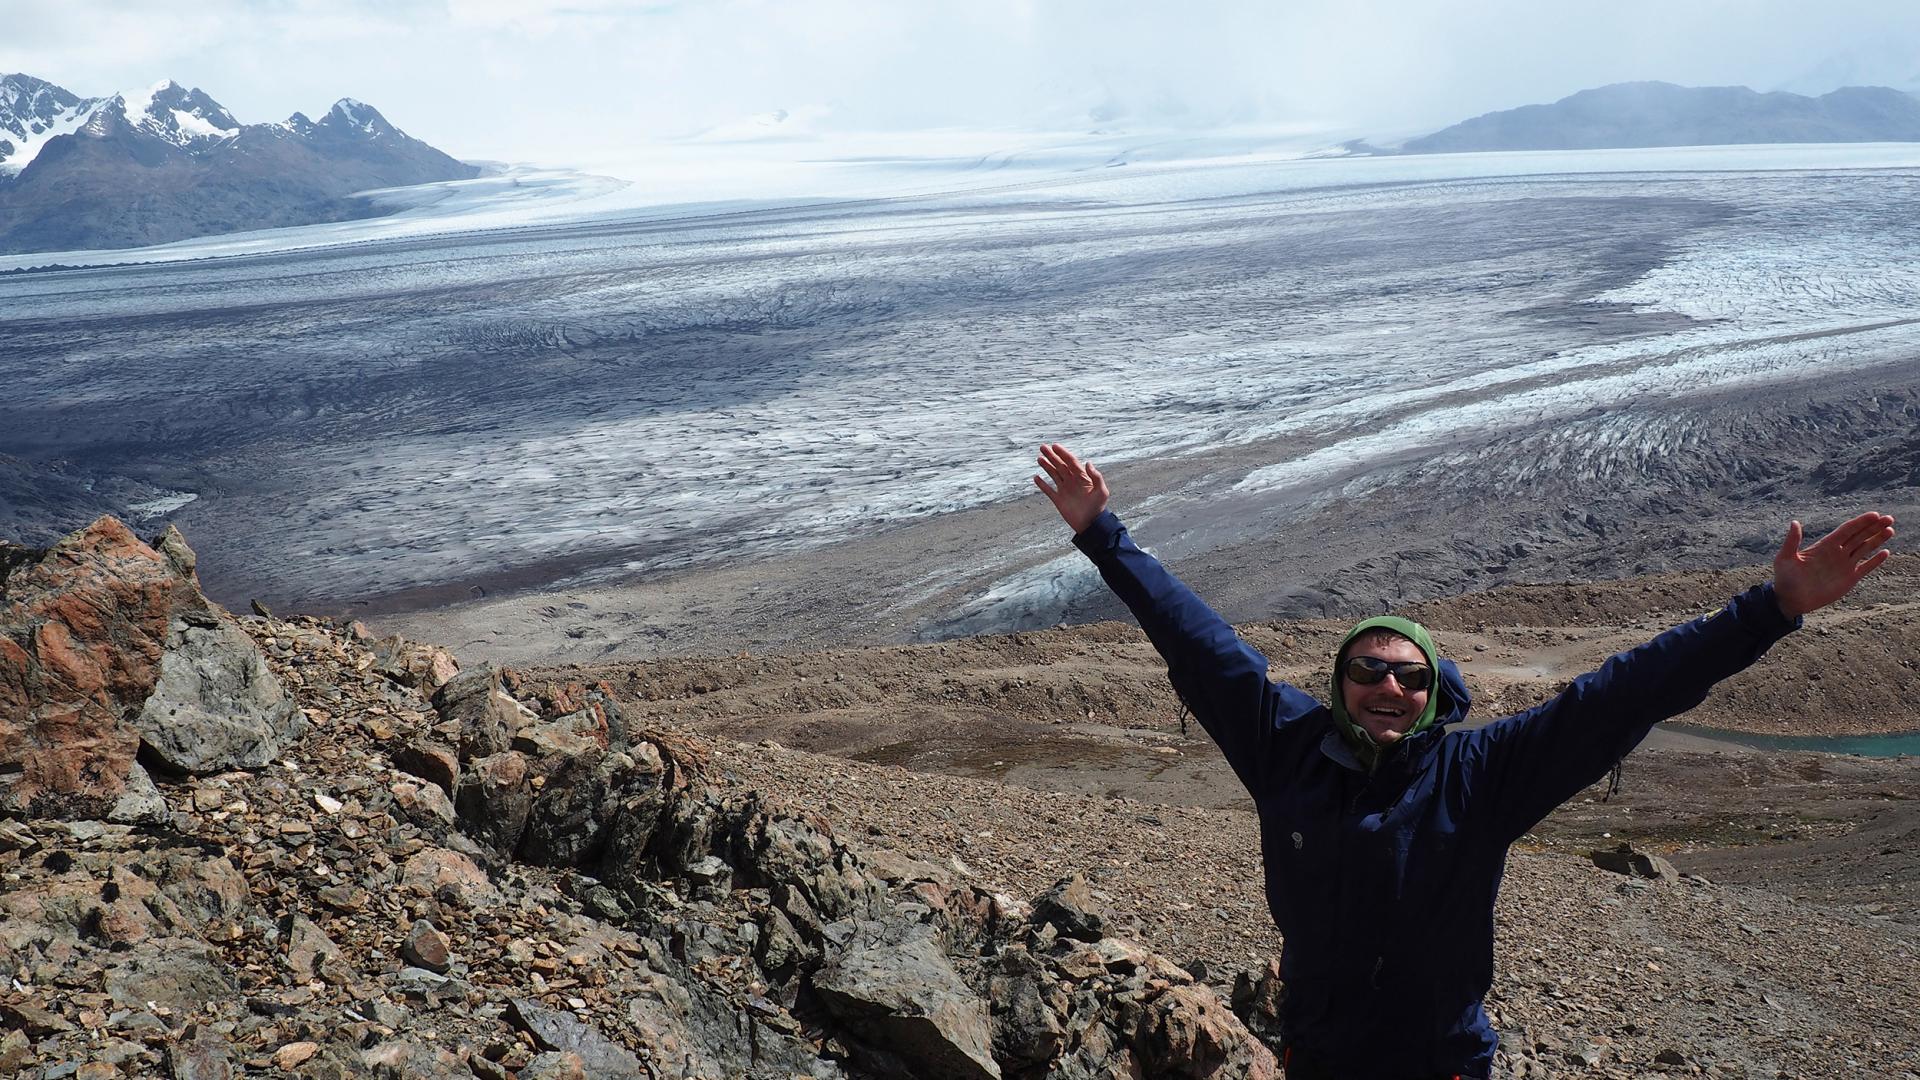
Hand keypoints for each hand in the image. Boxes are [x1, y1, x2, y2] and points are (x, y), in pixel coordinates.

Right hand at [1033, 443, 1109, 534]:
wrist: (1090, 524)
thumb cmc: (1098, 508)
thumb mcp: (1101, 491)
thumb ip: (1096, 477)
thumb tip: (1088, 463)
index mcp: (1082, 477)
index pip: (1070, 462)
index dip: (1063, 453)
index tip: (1055, 446)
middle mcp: (1072, 481)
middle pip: (1060, 465)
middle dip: (1052, 456)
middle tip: (1043, 447)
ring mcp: (1065, 490)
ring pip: (1054, 474)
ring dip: (1047, 466)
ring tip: (1039, 458)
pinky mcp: (1058, 500)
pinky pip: (1048, 490)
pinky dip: (1042, 484)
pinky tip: (1036, 478)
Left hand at [1772, 512, 1895, 618]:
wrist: (1791, 600)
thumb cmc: (1785, 578)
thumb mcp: (1785, 558)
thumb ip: (1792, 541)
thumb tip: (1794, 522)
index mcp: (1825, 546)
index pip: (1847, 530)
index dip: (1860, 522)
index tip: (1875, 514)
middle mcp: (1837, 553)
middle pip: (1859, 536)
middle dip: (1874, 527)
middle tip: (1889, 518)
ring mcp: (1844, 565)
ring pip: (1865, 549)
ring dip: (1877, 540)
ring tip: (1890, 530)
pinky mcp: (1849, 579)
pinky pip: (1865, 567)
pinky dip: (1875, 561)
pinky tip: (1885, 552)